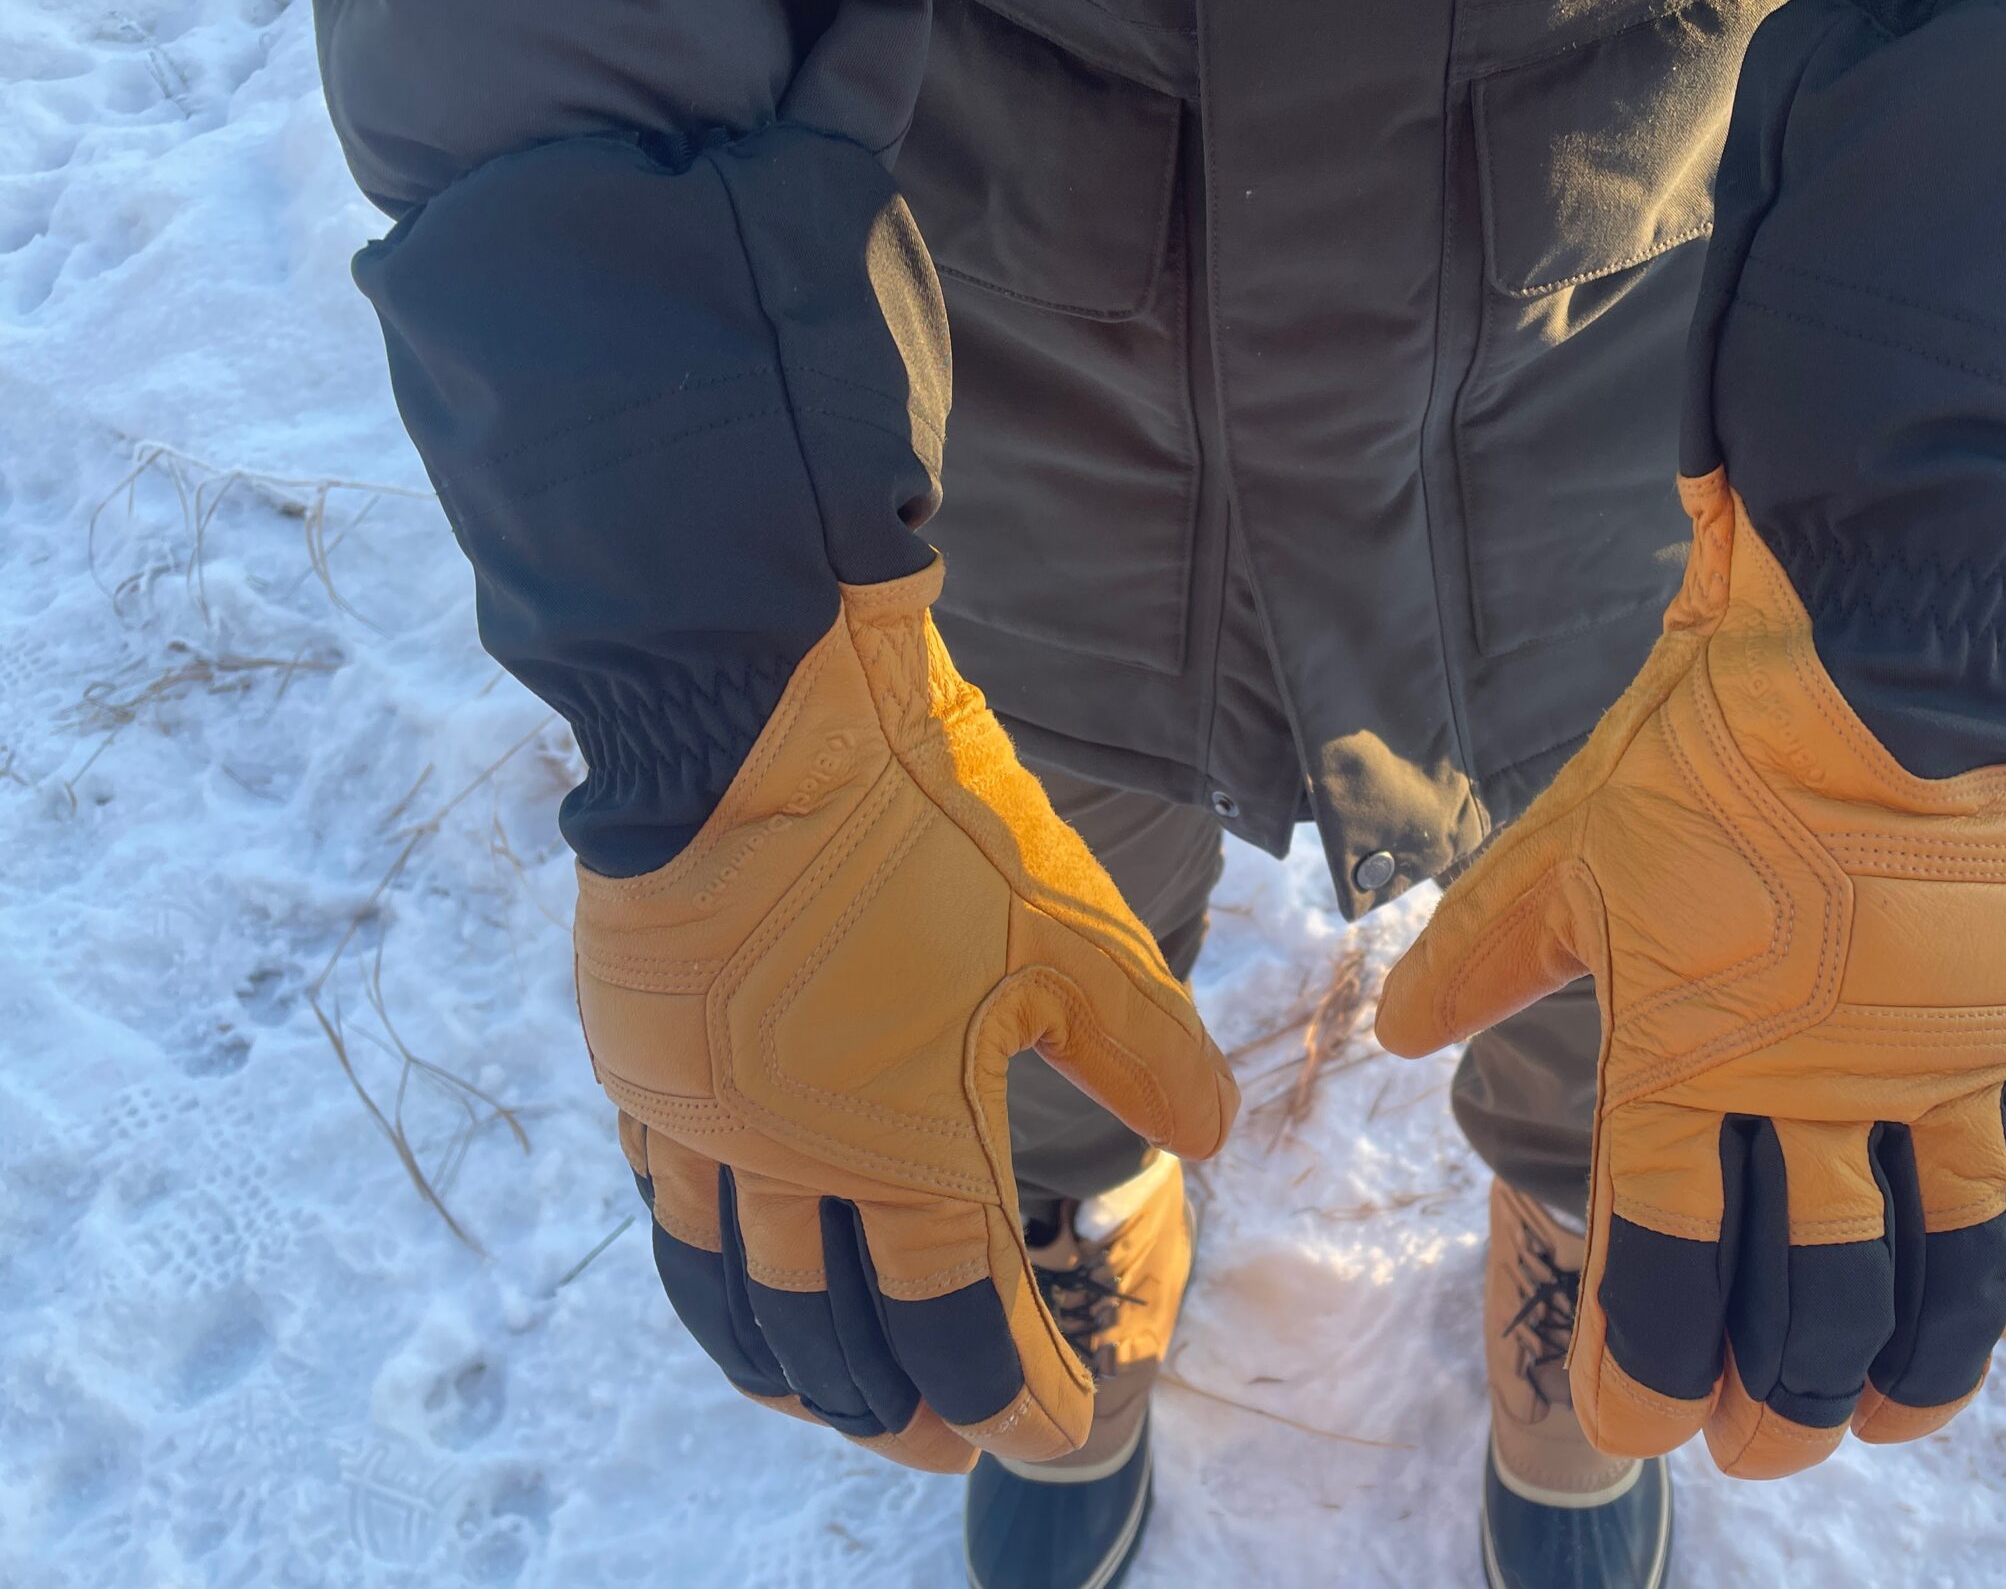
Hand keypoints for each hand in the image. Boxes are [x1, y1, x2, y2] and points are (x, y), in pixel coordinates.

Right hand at [573, 563, 1237, 1470]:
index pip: (963, 1329)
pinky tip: (732, 1271)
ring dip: (789, 1369)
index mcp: (903, 1151)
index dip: (1015, 1399)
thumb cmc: (923, 821)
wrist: (751, 714)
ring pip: (731, 1299)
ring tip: (827, 1402)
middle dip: (904, 1409)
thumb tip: (1212, 1138)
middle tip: (953, 1440)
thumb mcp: (1070, 934)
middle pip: (839, 1342)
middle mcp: (789, 1164)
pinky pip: (669, 1210)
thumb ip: (1143, 1051)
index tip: (1058, 1431)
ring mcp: (700, 1124)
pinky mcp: (644, 1068)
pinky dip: (710, 1273)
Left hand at [1377, 472, 2005, 1476]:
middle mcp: (1827, 1093)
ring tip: (1889, 1421)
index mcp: (1694, 1063)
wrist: (1882, 634)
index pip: (1673, 1269)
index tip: (1642, 1423)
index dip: (1657, 1370)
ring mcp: (1946, 1064)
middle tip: (1763, 1446)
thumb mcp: (1566, 849)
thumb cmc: (1705, 741)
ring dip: (1917, 1369)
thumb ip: (1479, 956)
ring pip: (1947, 1273)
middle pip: (1820, 1303)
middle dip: (1784, 1399)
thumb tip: (1393, 1032)